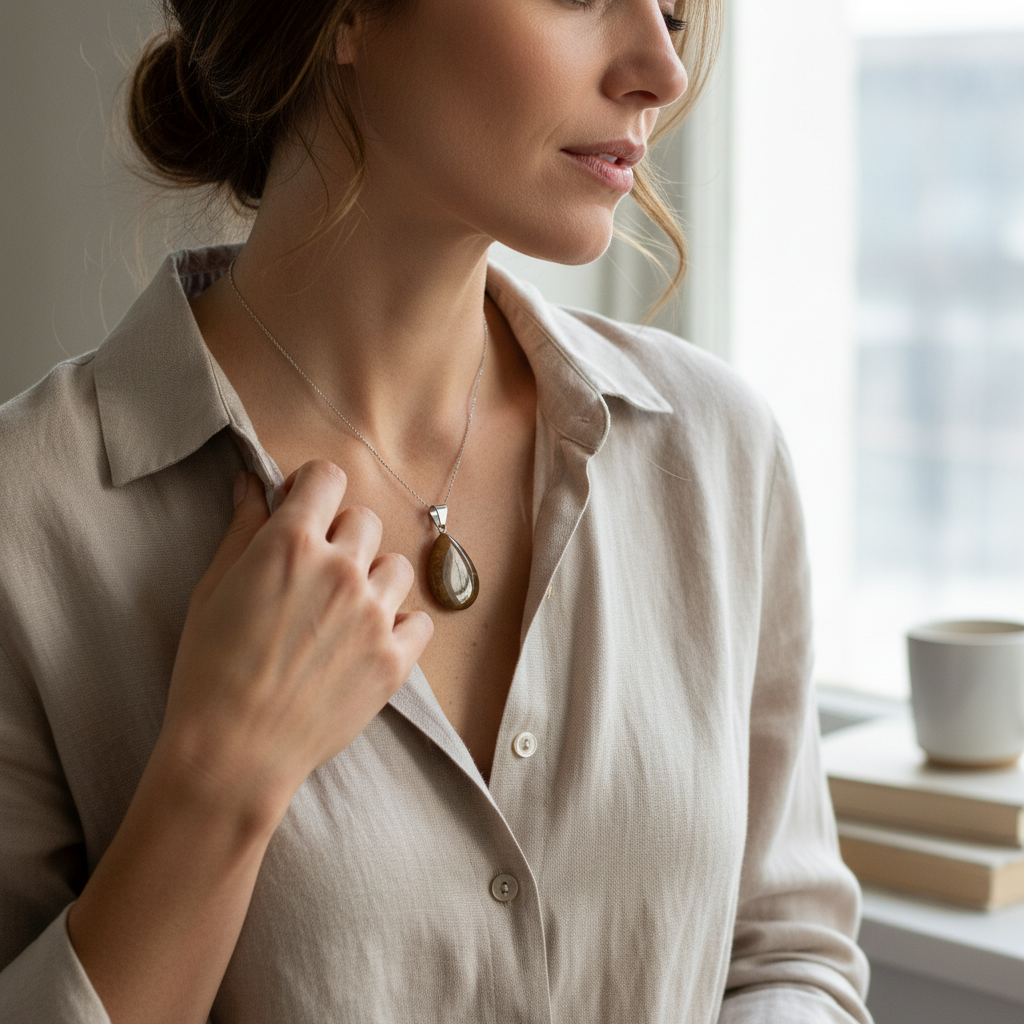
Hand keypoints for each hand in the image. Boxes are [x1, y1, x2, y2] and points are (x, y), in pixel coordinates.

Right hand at [160, 459, 432, 821]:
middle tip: (314, 572)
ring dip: (373, 579)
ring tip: (343, 610)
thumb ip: (242, 529)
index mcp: (291, 544)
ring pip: (396, 566)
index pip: (328, 476)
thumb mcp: (212, 589)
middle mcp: (341, 570)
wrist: (234, 751)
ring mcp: (374, 615)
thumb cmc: (210, 669)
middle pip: (364, 520)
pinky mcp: (395, 660)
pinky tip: (368, 640)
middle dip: (340, 536)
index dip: (313, 487)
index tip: (302, 508)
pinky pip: (420, 620)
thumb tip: (252, 483)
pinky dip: (399, 626)